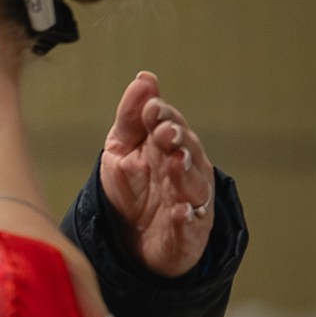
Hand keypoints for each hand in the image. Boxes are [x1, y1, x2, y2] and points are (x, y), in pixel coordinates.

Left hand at [98, 71, 216, 276]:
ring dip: (184, 173)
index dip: (163, 116)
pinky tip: (180, 212)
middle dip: (178, 139)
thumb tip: (145, 78)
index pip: (170, 125)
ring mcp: (190, 201)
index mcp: (169, 147)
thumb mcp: (123, 148)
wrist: (131, 239)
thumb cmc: (132, 188)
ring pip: (192, 184)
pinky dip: (186, 219)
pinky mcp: (189, 232)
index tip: (151, 108)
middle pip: (187, 150)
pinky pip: (190, 225)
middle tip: (165, 131)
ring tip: (175, 162)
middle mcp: (186, 170)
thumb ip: (132, 116)